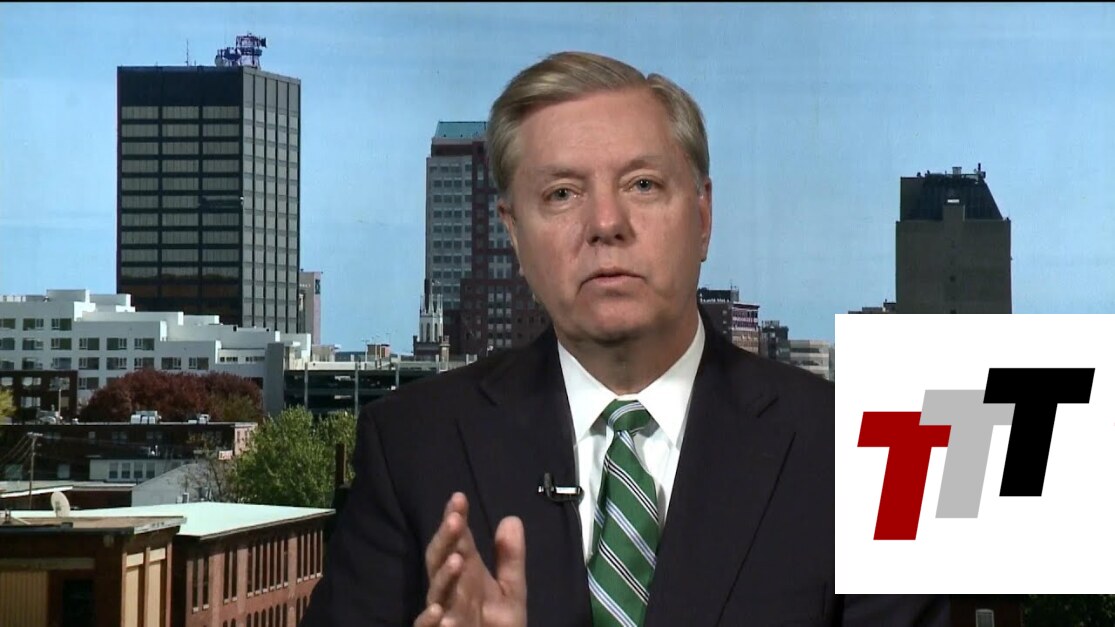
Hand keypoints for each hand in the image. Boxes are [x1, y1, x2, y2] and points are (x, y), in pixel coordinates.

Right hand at [414, 492, 526, 626]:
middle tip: (455, 520)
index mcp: (465, 575)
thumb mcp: (511, 591)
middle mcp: (450, 591)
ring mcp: (443, 614)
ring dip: (444, 577)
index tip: (459, 498)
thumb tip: (511, 518)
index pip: (457, 543)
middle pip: (441, 561)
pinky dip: (429, 620)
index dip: (456, 520)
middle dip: (446, 541)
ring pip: (437, 593)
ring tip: (456, 560)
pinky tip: (437, 609)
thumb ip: (510, 558)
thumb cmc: (496, 626)